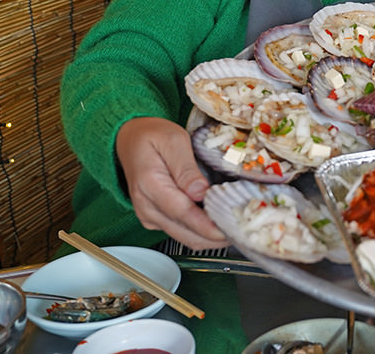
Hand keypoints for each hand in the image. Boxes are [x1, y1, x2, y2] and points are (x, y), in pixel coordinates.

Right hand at [115, 116, 226, 248]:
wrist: (130, 140)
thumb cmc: (152, 136)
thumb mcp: (173, 140)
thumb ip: (186, 167)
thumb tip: (200, 192)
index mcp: (150, 184)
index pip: (183, 213)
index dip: (208, 226)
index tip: (230, 229)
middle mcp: (147, 206)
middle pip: (186, 233)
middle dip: (216, 237)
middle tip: (244, 228)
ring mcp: (150, 216)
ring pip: (186, 237)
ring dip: (211, 237)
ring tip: (236, 225)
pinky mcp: (156, 219)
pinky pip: (182, 232)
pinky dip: (202, 231)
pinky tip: (219, 220)